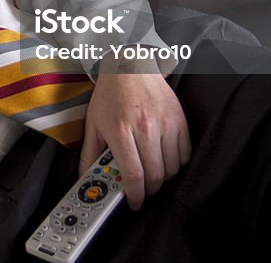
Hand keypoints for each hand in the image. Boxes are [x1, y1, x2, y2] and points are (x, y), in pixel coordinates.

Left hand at [80, 66, 190, 210]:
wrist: (130, 67)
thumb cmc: (110, 95)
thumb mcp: (92, 124)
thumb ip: (89, 154)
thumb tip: (85, 178)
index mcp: (121, 131)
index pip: (134, 175)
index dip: (135, 196)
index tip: (134, 202)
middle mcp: (145, 128)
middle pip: (156, 176)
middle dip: (149, 190)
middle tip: (142, 189)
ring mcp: (165, 123)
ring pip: (172, 167)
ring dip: (162, 177)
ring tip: (151, 171)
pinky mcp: (179, 120)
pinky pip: (185, 153)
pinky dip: (177, 163)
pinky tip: (164, 158)